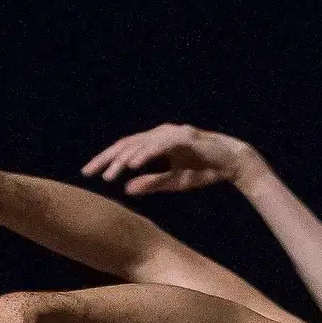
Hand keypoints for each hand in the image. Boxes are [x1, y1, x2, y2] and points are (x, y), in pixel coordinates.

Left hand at [79, 123, 268, 197]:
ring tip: (109, 174)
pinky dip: (145, 154)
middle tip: (88, 172)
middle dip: (106, 158)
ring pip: (141, 144)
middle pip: (127, 144)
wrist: (233, 163)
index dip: (106, 161)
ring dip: (123, 160)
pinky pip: (160, 146)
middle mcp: (161, 134)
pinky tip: (132, 164)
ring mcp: (172, 133)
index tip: (89, 173)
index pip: (126, 150)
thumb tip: (125, 189)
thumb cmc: (204, 171)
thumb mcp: (174, 182)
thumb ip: (151, 183)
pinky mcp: (185, 137)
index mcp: (156, 143)